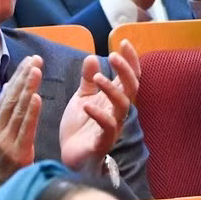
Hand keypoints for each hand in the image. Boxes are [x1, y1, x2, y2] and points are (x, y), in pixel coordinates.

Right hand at [0, 56, 43, 181]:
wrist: (4, 187)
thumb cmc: (7, 158)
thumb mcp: (2, 133)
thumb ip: (7, 111)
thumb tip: (12, 84)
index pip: (6, 95)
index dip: (18, 77)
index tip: (29, 60)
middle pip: (11, 98)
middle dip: (24, 77)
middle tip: (36, 59)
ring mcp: (4, 140)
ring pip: (18, 110)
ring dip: (28, 88)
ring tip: (36, 70)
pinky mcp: (17, 151)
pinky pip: (25, 128)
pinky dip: (30, 112)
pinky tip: (36, 97)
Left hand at [56, 42, 139, 171]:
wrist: (69, 157)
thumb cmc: (80, 129)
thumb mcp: (82, 98)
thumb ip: (88, 81)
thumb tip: (91, 57)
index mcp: (114, 100)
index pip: (129, 76)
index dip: (130, 60)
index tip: (123, 42)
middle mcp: (118, 111)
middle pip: (131, 88)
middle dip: (125, 70)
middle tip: (113, 56)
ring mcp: (113, 127)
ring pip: (123, 105)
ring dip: (112, 89)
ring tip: (97, 77)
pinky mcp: (102, 142)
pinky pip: (107, 128)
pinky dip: (99, 115)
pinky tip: (87, 106)